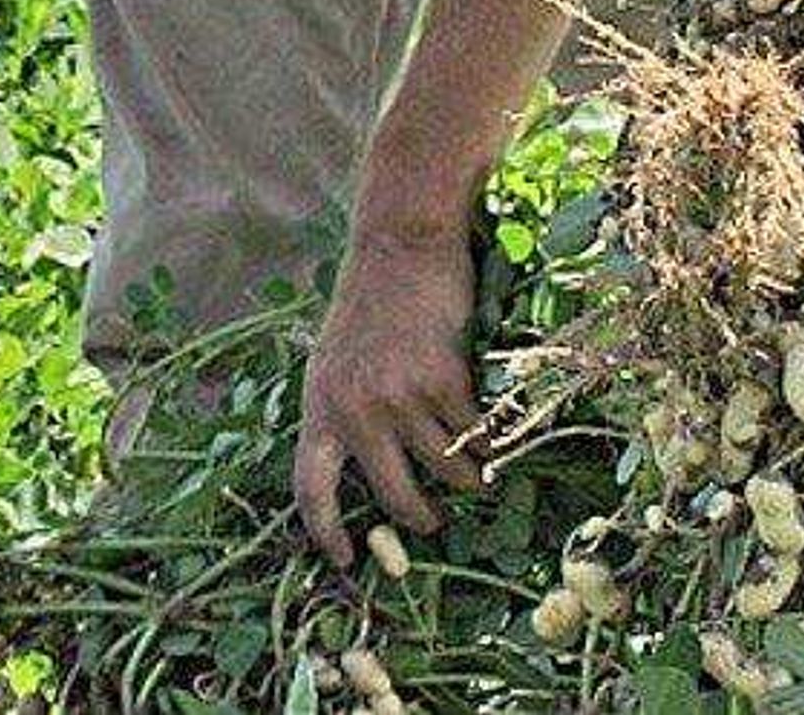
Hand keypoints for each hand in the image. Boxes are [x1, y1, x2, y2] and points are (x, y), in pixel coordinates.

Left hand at [295, 218, 486, 564]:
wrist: (400, 244)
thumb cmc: (370, 302)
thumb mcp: (336, 361)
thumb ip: (344, 409)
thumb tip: (368, 470)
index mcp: (319, 404)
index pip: (310, 486)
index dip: (324, 530)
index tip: (344, 558)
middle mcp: (353, 408)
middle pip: (390, 494)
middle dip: (418, 518)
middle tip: (433, 523)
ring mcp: (398, 396)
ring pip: (443, 470)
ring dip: (467, 480)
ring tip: (477, 477)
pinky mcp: (441, 380)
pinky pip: (472, 435)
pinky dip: (488, 443)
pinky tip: (493, 439)